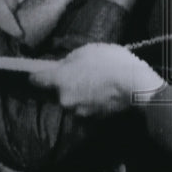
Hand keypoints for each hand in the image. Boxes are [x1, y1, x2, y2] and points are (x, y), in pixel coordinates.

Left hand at [29, 42, 164, 115]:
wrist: (134, 86)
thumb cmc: (111, 62)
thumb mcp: (89, 50)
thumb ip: (70, 60)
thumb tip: (62, 65)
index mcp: (60, 79)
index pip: (37, 80)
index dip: (36, 75)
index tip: (37, 74)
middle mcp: (64, 99)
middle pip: (58, 92)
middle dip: (66, 86)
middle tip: (81, 75)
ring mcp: (79, 112)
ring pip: (73, 102)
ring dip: (80, 96)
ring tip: (97, 85)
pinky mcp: (93, 121)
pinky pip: (87, 110)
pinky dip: (92, 104)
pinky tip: (104, 95)